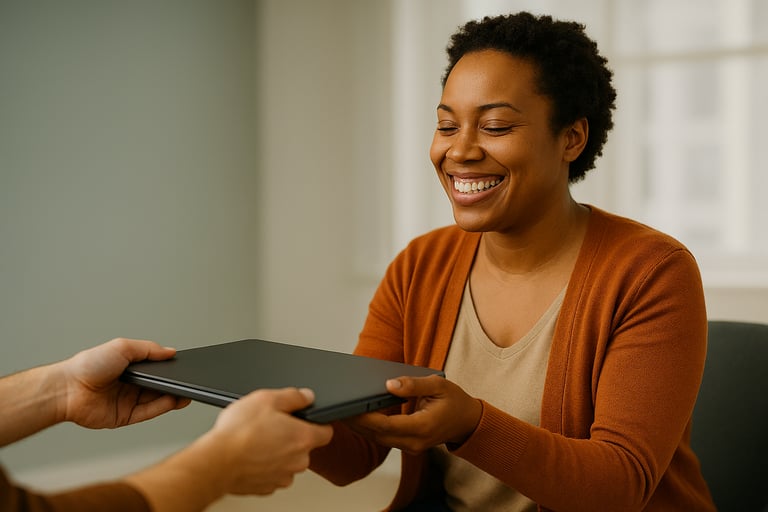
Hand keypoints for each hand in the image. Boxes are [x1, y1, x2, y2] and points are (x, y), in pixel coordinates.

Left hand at [59, 338, 189, 428]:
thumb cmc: (88, 365)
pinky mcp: (125, 417)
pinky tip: (173, 401)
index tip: (185, 367)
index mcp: (130, 366)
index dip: (170, 368)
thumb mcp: (122, 347)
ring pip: (158, 399)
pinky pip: (149, 412)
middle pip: (160, 385)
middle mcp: (131, 384)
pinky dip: (163, 407)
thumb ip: (149, 349)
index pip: (156, 368)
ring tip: (187, 392)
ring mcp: (128, 401)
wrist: (68, 389)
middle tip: (190, 382)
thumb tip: (171, 351)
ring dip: (173, 396)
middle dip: (175, 384)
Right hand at [205, 387, 332, 494]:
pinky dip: (263, 465)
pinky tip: (250, 455)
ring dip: (276, 452)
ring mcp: (282, 476)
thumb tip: (306, 396)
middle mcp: (297, 461)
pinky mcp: (266, 487)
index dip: (317, 423)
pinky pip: (271, 473)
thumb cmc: (239, 433)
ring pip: (287, 460)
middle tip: (270, 426)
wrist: (216, 462)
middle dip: (291, 436)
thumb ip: (293, 396)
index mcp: (304, 438)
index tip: (306, 420)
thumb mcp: (267, 398)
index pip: (326, 431)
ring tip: (256, 440)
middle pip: (304, 446)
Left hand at [345, 375, 481, 453]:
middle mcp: (414, 442)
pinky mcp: (407, 445)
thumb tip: (389, 384)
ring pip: (378, 439)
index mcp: (423, 426)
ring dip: (359, 426)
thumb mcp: (438, 385)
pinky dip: (369, 428)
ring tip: (340, 409)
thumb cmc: (454, 400)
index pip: (386, 425)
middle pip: (377, 435)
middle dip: (355, 422)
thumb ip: (413, 385)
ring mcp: (410, 447)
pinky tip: (356, 415)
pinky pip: (383, 438)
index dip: (365, 418)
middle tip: (335, 407)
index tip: (348, 407)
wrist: (467, 422)